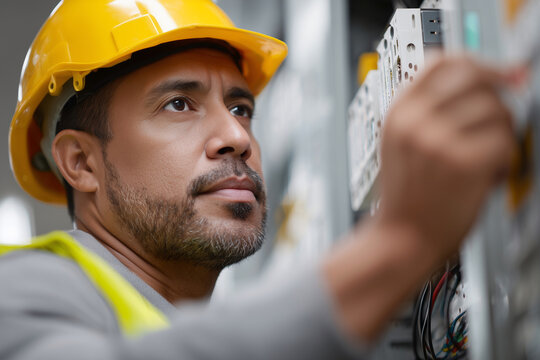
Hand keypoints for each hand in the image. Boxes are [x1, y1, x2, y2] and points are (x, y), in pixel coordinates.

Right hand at [377, 55, 515, 260]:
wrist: (402, 238)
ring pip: (497, 110)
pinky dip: (503, 159)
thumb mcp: (400, 142)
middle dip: (495, 98)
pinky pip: (504, 141)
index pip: (443, 61)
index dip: (477, 62)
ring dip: (501, 133)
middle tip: (496, 120)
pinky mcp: (463, 163)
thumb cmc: (407, 196)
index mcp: (398, 112)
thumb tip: (482, 78)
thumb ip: (430, 109)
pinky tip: (484, 175)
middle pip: (476, 78)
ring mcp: (438, 141)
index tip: (497, 73)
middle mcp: (415, 121)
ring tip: (483, 156)